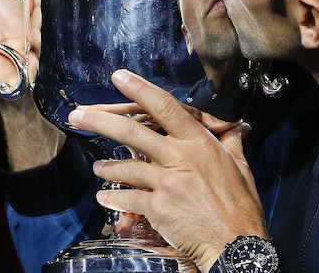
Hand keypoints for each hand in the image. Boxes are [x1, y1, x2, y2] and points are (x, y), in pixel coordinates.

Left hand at [68, 69, 268, 270]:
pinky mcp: (158, 208)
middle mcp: (181, 158)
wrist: (236, 242)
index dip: (140, 89)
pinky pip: (128, 198)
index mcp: (200, 143)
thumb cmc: (241, 205)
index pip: (166, 107)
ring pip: (126, 168)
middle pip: (134, 133)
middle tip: (77, 116)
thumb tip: (234, 126)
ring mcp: (167, 183)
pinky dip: (113, 199)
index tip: (119, 77)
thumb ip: (231, 142)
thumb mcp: (240, 166)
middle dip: (101, 122)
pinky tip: (105, 199)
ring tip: (97, 168)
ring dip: (107, 168)